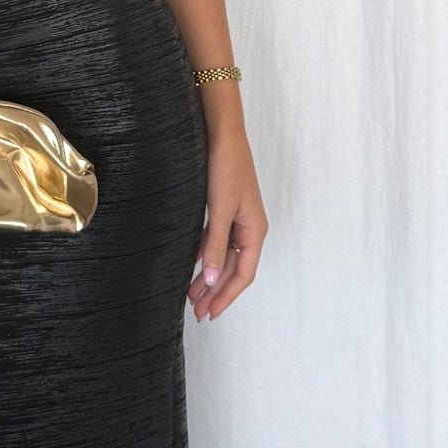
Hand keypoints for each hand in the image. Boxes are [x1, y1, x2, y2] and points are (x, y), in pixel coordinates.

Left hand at [189, 133, 266, 321]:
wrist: (222, 134)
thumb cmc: (226, 168)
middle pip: (234, 270)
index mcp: (254, 231)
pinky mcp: (224, 209)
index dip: (227, 296)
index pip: (243, 275)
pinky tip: (194, 266)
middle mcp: (249, 229)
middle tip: (198, 313)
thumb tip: (213, 282)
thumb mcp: (220, 210)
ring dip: (210, 277)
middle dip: (216, 293)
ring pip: (225, 257)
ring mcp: (237, 219)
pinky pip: (217, 242)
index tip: (210, 314)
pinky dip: (207, 257)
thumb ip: (216, 246)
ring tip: (192, 297)